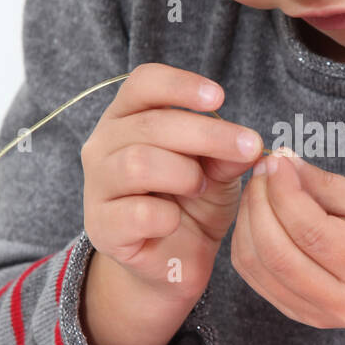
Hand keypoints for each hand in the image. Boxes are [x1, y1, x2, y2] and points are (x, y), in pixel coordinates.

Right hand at [81, 63, 262, 298]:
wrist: (174, 260)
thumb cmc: (192, 202)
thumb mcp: (218, 170)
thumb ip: (227, 152)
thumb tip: (247, 144)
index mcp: (128, 117)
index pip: (143, 83)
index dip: (181, 85)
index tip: (219, 98)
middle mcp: (103, 144)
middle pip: (150, 124)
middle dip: (207, 134)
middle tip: (247, 147)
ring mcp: (97, 186)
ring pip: (138, 163)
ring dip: (184, 174)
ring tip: (199, 188)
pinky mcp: (101, 227)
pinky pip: (137, 212)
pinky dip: (166, 216)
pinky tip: (174, 221)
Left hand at [230, 149, 344, 329]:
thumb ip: (326, 185)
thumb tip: (281, 162)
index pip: (311, 231)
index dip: (284, 191)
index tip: (276, 159)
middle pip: (277, 253)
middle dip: (259, 204)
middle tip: (262, 170)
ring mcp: (321, 316)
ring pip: (258, 267)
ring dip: (247, 221)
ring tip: (260, 189)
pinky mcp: (302, 316)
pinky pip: (257, 278)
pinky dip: (248, 242)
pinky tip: (260, 215)